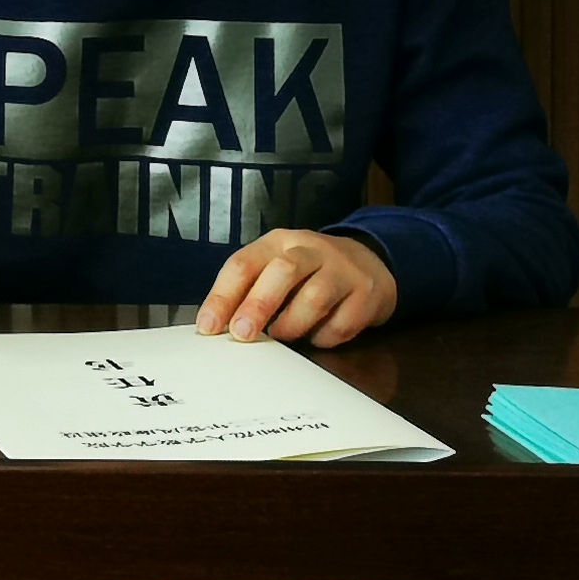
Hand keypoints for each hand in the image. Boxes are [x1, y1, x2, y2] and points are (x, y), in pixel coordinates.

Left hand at [197, 228, 396, 346]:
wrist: (370, 262)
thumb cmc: (309, 271)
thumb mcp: (276, 268)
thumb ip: (250, 290)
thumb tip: (219, 326)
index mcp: (277, 242)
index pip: (244, 263)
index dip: (222, 296)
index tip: (208, 326)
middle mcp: (310, 250)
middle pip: (283, 271)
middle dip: (258, 305)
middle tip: (241, 334)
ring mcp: (342, 270)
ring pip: (315, 296)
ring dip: (292, 324)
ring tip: (280, 336)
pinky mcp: (367, 294)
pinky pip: (343, 322)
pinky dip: (324, 337)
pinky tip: (316, 337)